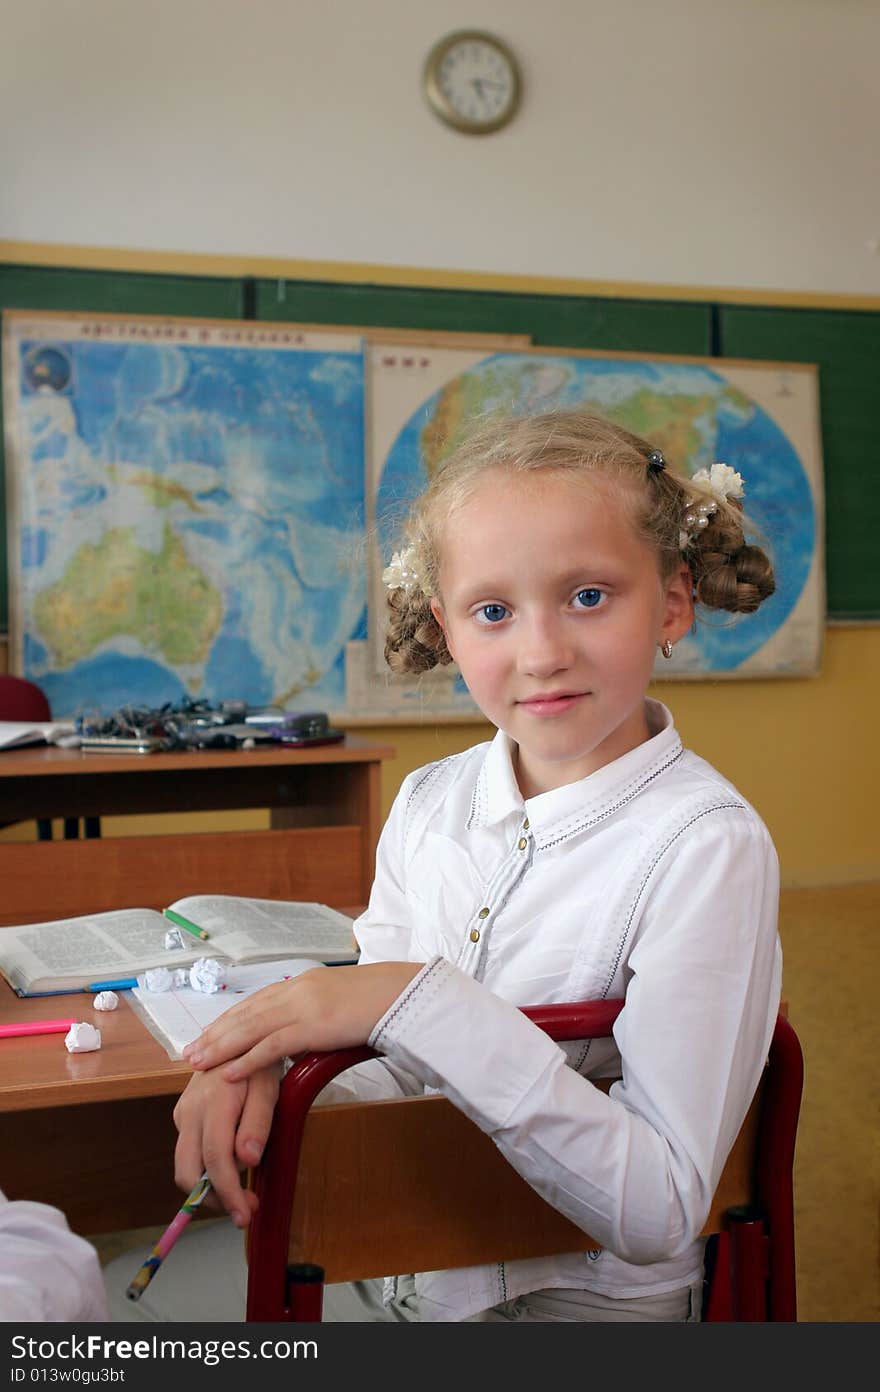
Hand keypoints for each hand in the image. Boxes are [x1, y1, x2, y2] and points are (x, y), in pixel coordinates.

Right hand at [172, 1063, 280, 1226]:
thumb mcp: (269, 1087)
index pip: (215, 1159)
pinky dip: (208, 1167)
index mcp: (213, 1103)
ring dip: (211, 1185)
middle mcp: (189, 1112)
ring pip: (186, 1165)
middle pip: (187, 1171)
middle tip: (243, 1209)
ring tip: (243, 1189)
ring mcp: (182, 1114)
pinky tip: (233, 1162)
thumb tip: (247, 1160)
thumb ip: (258, 1123)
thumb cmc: (258, 1062)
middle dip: (212, 1198)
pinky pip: (191, 1152)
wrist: (235, 1038)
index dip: (228, 1192)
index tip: (244, 1214)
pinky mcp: (182, 1117)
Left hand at [182, 961, 422, 1081]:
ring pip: (250, 1028)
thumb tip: (307, 1030)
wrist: (403, 993)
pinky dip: (247, 1060)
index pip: (254, 1003)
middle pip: (245, 1014)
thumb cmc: (379, 1001)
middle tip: (189, 1052)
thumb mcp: (340, 1002)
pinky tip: (229, 1073)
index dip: (228, 1020)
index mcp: (302, 983)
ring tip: (197, 1063)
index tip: (207, 1034)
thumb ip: (318, 1012)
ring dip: (220, 1048)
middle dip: (214, 1034)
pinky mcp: (313, 1025)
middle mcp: (296, 990)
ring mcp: (303, 1006)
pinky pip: (273, 1045)